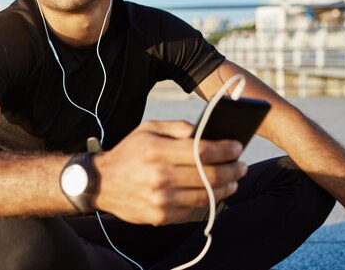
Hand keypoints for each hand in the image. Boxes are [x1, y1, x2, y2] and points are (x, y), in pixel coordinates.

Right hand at [93, 120, 246, 225]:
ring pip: (207, 196)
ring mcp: (161, 199)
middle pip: (210, 175)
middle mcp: (160, 176)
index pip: (202, 151)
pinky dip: (209, 201)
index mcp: (157, 151)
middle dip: (233, 169)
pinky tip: (215, 193)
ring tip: (234, 180)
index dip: (226, 149)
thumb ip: (178, 127)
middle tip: (242, 165)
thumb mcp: (148, 129)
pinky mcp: (161, 216)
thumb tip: (206, 132)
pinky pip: (194, 210)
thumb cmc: (129, 152)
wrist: (102, 183)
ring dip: (227, 188)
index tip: (238, 147)